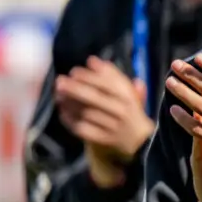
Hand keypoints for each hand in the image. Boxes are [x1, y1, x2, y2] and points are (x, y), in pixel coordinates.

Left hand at [54, 57, 153, 176]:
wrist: (142, 142)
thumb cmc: (131, 112)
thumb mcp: (128, 93)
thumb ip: (113, 76)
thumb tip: (92, 60)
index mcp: (128, 98)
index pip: (107, 84)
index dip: (89, 77)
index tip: (74, 71)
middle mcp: (121, 111)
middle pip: (95, 98)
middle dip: (75, 89)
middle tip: (59, 82)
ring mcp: (113, 127)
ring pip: (86, 113)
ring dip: (70, 104)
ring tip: (59, 96)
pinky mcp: (104, 139)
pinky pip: (84, 129)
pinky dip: (71, 121)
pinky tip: (63, 113)